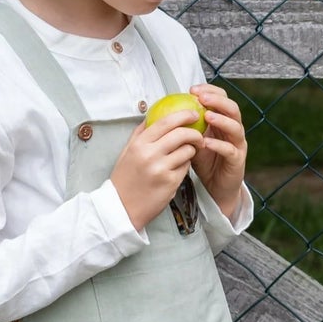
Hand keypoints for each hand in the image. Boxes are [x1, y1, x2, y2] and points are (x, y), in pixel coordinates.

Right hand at [110, 112, 199, 230]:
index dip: (183, 115)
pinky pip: (186, 167)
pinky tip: (179, 167)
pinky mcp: (171, 183)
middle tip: (199, 135)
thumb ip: (141, 133)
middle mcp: (149, 154)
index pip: (165, 122)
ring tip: (187, 154)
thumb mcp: (128, 152)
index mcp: (139, 144)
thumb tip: (154, 115)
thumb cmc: (126, 178)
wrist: (122, 207)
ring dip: (191, 150)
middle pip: (181, 134)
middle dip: (195, 133)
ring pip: (187, 150)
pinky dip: (186, 165)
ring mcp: (161, 169)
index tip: (193, 114)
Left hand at [189, 83, 247, 218]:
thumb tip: (164, 109)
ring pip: (235, 127)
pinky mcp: (237, 160)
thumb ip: (185, 125)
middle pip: (232, 109)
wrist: (215, 186)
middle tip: (202, 98)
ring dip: (221, 120)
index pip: (221, 99)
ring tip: (208, 116)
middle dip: (218, 101)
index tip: (192, 89)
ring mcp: (237, 145)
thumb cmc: (203, 162)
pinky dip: (219, 145)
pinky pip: (230, 150)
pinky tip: (207, 143)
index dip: (210, 91)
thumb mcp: (191, 139)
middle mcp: (232, 131)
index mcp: (222, 122)